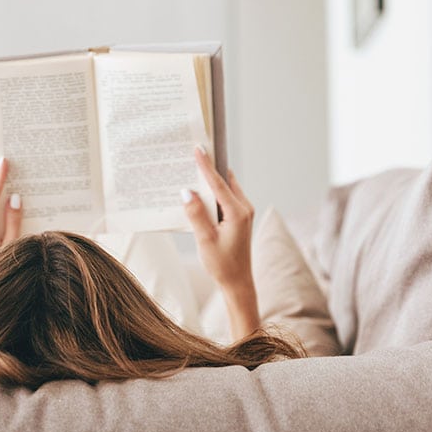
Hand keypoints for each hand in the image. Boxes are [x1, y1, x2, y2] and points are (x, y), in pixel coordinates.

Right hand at [182, 145, 259, 338]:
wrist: (238, 282)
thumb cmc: (222, 264)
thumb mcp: (205, 240)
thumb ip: (196, 214)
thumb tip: (187, 192)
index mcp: (237, 212)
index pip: (219, 183)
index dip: (206, 165)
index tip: (198, 148)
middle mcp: (244, 209)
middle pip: (225, 181)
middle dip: (209, 168)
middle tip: (194, 154)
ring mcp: (243, 213)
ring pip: (226, 189)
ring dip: (211, 181)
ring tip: (193, 171)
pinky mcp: (239, 219)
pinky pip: (225, 199)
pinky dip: (213, 193)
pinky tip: (200, 194)